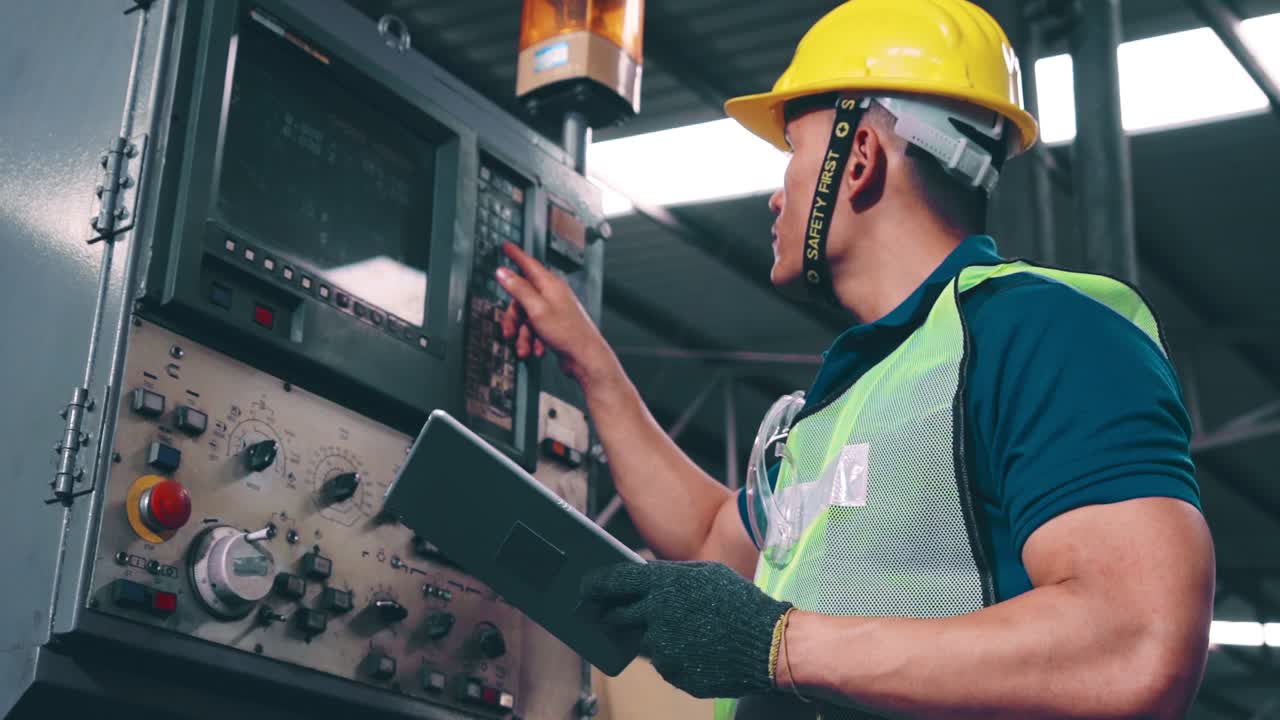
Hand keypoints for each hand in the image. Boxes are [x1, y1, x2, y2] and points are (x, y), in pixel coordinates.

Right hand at [496, 242, 612, 386]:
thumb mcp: (536, 309)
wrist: (585, 357)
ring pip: (526, 316)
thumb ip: (518, 289)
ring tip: (525, 348)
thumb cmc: (568, 333)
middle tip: (509, 331)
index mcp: (550, 285)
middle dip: (513, 317)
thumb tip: (503, 272)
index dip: (516, 254)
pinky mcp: (554, 326)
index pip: (528, 263)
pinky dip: (532, 340)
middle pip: (521, 297)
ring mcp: (554, 311)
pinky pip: (534, 328)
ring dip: (522, 334)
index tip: (507, 246)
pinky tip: (537, 349)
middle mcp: (552, 295)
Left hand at [581, 560, 791, 698]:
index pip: (613, 581)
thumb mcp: (705, 574)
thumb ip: (670, 575)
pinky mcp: (671, 672)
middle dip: (612, 617)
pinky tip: (698, 650)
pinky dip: (674, 658)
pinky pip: (663, 664)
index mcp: (663, 583)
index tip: (583, 590)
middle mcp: (656, 613)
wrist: (769, 643)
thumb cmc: (740, 602)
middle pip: (616, 616)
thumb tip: (642, 577)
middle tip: (612, 617)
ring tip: (685, 633)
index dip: (593, 585)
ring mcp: (662, 646)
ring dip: (653, 638)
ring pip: (642, 643)